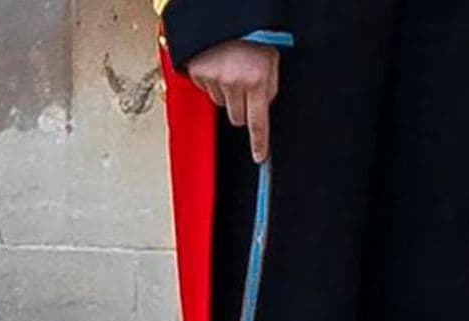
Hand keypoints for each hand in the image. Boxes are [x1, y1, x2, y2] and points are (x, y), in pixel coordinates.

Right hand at [187, 40, 279, 161]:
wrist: (225, 15)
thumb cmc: (251, 34)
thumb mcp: (270, 60)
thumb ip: (269, 87)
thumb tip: (263, 108)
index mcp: (256, 80)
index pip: (259, 122)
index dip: (259, 143)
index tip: (259, 156)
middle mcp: (234, 83)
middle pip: (237, 118)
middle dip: (242, 109)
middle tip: (244, 88)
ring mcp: (213, 79)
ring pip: (221, 105)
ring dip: (227, 93)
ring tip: (231, 70)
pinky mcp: (197, 74)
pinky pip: (207, 90)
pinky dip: (212, 82)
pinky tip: (218, 66)